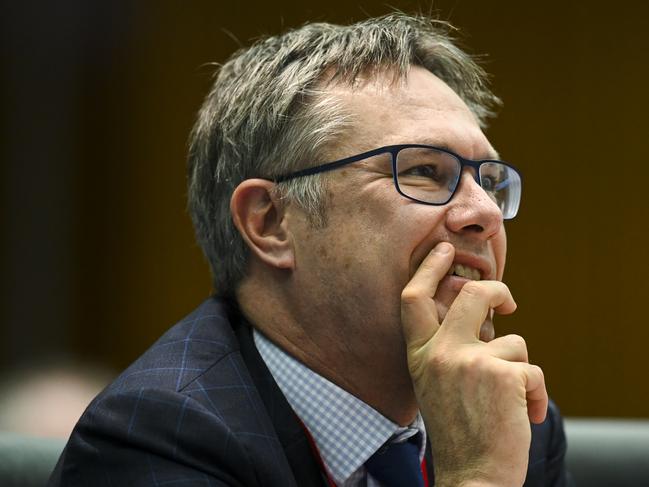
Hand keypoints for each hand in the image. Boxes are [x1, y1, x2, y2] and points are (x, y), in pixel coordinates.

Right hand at [401, 242, 547, 486]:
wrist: (472, 475)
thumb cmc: (458, 430)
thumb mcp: (435, 383)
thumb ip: (448, 348)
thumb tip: (481, 319)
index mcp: (420, 355)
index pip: (413, 299)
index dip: (429, 268)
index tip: (444, 250)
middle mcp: (439, 353)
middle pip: (471, 295)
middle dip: (495, 290)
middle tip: (507, 300)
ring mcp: (470, 361)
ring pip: (513, 341)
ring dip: (520, 369)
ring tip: (510, 399)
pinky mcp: (502, 374)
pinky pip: (533, 370)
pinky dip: (536, 394)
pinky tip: (525, 414)